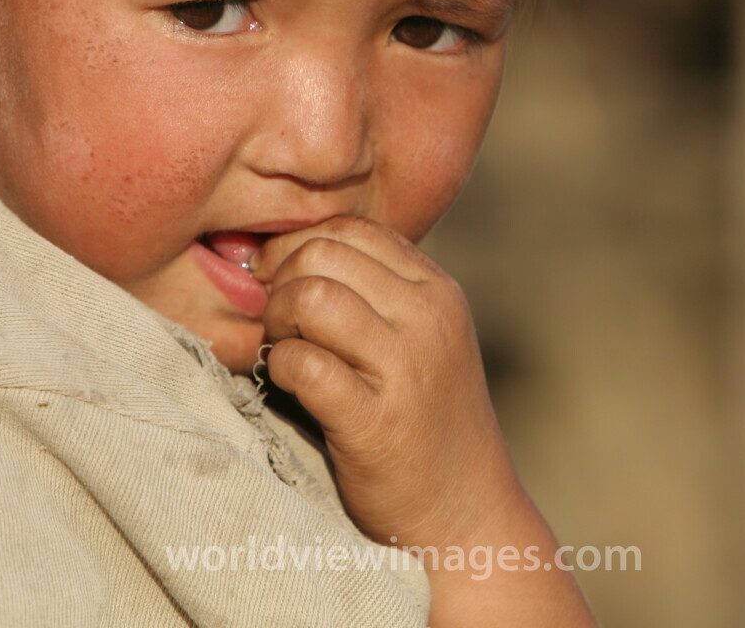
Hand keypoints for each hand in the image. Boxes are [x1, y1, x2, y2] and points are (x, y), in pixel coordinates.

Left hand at [252, 215, 597, 626]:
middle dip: (282, 282)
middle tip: (279, 323)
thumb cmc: (425, 423)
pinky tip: (290, 384)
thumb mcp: (421, 340)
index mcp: (438, 290)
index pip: (351, 227)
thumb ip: (373, 293)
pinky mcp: (378, 422)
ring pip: (311, 298)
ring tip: (284, 349)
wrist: (466, 517)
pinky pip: (304, 364)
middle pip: (323, 254)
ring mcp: (407, 369)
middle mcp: (429, 319)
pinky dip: (279, 367)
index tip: (280, 281)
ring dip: (278, 321)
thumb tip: (281, 252)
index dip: (299, 245)